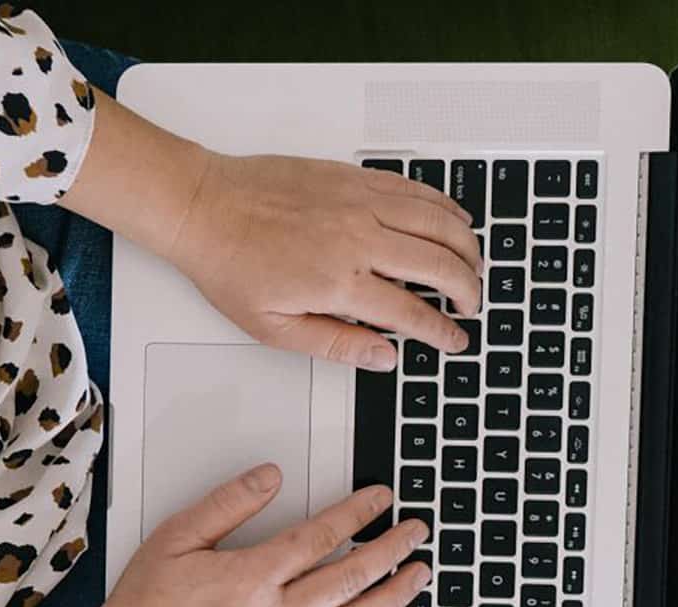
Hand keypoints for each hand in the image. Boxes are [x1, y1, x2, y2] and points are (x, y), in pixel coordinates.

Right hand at [80, 464, 430, 606]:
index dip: (358, 514)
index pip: (320, 538)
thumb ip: (227, 503)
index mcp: (250, 578)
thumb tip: (271, 476)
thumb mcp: (176, 537)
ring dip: (392, 598)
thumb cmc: (147, 604)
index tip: (381, 499)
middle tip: (417, 533)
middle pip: (349, 579)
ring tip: (417, 577)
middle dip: (390, 551)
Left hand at [164, 154, 482, 369]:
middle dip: (467, 289)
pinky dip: (442, 205)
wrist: (203, 207)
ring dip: (465, 246)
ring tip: (474, 265)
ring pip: (436, 221)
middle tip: (471, 304)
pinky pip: (413, 188)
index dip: (442, 330)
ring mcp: (359, 202)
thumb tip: (384, 357)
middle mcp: (358, 238)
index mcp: (339, 283)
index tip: (455, 339)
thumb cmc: (229, 263)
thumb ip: (336, 343)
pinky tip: (453, 218)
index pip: (412, 312)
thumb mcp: (274, 328)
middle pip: (438, 264)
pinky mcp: (353, 178)